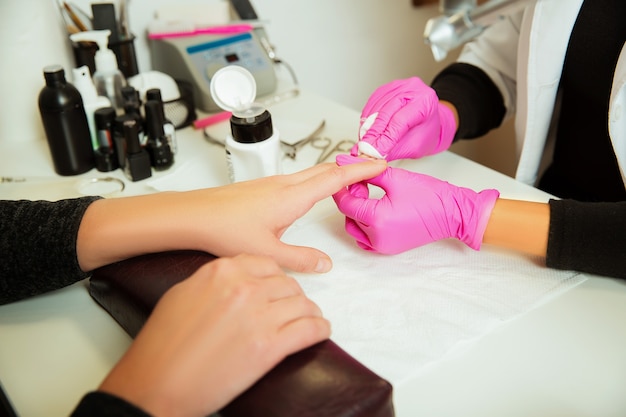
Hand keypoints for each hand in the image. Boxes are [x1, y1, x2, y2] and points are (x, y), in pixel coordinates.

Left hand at [77, 160, 386, 273]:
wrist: (193, 216)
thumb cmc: (225, 230)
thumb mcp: (269, 253)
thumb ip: (301, 259)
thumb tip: (325, 264)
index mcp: (293, 197)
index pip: (336, 178)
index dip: (361, 170)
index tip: (381, 163)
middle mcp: (285, 184)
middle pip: (326, 169)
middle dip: (351, 166)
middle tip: (371, 167)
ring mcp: (272, 183)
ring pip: (311, 171)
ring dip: (333, 171)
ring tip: (347, 177)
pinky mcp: (261, 187)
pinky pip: (297, 177)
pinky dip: (315, 178)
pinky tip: (309, 192)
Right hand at [98, 254, 329, 416]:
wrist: (156, 384)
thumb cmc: (162, 345)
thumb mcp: (182, 294)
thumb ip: (213, 281)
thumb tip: (236, 280)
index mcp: (222, 272)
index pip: (266, 265)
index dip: (277, 279)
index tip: (279, 289)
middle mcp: (243, 288)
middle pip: (287, 284)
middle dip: (293, 296)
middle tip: (294, 308)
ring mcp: (258, 316)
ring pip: (302, 304)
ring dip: (309, 312)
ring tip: (311, 319)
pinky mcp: (269, 346)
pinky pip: (308, 329)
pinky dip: (320, 329)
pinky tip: (321, 331)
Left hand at [332, 155, 498, 253]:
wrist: (452, 213)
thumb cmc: (430, 196)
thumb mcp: (395, 177)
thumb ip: (367, 170)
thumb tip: (347, 161)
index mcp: (377, 219)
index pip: (346, 203)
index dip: (343, 186)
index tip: (345, 175)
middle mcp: (377, 237)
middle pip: (348, 215)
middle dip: (350, 198)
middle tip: (361, 182)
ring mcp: (382, 245)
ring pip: (354, 228)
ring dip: (355, 212)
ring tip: (368, 196)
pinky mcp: (388, 248)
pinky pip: (365, 239)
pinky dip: (363, 226)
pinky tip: (373, 211)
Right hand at [352, 77, 456, 160]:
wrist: (427, 122)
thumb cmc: (425, 132)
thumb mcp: (415, 146)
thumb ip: (394, 149)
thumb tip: (373, 154)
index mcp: (425, 101)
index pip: (400, 121)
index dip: (384, 138)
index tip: (374, 151)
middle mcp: (412, 89)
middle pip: (385, 112)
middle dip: (373, 133)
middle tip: (364, 148)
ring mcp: (397, 86)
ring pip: (375, 108)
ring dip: (367, 128)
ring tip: (365, 143)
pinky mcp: (385, 89)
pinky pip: (371, 104)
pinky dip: (366, 120)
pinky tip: (367, 131)